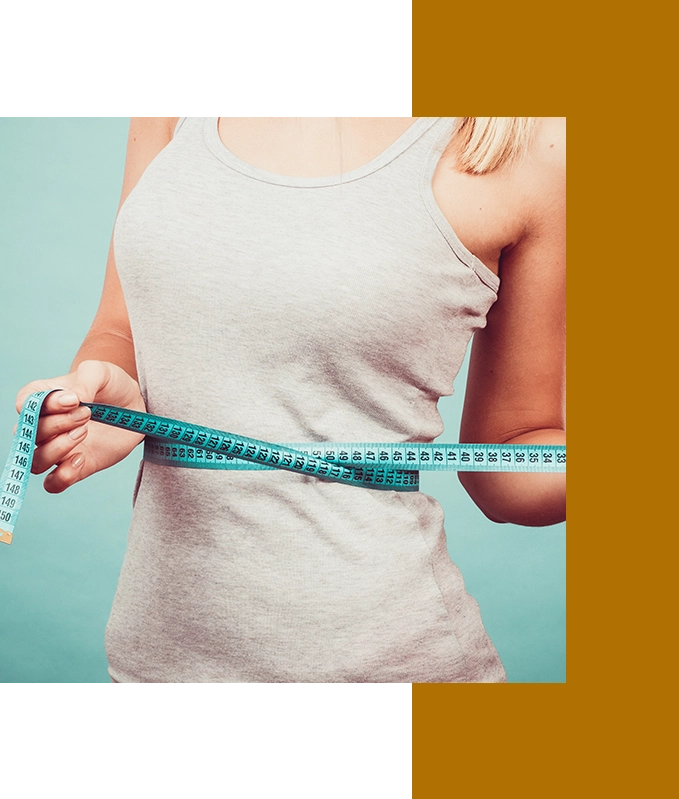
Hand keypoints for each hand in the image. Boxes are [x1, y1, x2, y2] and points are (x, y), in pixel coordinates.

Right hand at [15, 360, 145, 492]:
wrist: (134, 405)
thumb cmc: (111, 385)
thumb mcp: (101, 371)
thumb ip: (85, 379)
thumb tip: (74, 399)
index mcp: (43, 398)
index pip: (24, 404)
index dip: (42, 405)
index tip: (73, 399)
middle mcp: (44, 425)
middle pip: (29, 434)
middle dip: (57, 424)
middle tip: (86, 414)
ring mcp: (58, 449)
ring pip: (36, 461)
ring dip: (57, 449)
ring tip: (84, 432)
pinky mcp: (75, 467)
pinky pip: (54, 483)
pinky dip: (62, 476)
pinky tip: (82, 459)